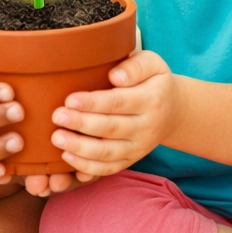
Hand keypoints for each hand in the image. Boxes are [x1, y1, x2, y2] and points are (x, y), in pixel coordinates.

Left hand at [47, 50, 181, 178]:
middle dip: (81, 124)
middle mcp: (146, 127)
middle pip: (110, 128)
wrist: (174, 111)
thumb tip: (115, 76)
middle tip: (57, 117)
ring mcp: (139, 147)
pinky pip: (109, 168)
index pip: (118, 102)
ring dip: (80, 148)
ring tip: (57, 139)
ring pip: (108, 153)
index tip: (70, 100)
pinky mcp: (131, 160)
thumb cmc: (154, 81)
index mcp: (151, 100)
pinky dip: (88, 167)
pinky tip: (68, 158)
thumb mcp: (153, 64)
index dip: (93, 103)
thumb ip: (135, 66)